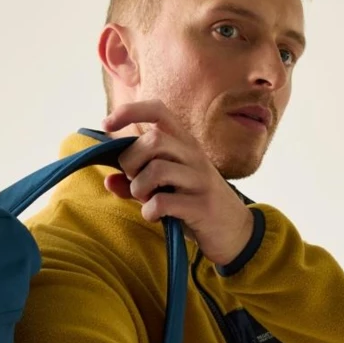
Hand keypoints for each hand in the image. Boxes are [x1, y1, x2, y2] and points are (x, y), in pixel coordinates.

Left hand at [101, 99, 254, 266]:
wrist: (237, 232)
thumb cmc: (196, 205)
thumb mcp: (168, 188)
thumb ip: (138, 182)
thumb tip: (108, 181)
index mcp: (185, 144)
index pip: (159, 110)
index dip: (130, 110)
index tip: (107, 124)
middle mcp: (194, 156)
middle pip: (153, 140)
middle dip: (131, 161)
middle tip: (133, 181)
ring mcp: (200, 180)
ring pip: (156, 169)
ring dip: (138, 188)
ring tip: (144, 200)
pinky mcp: (202, 206)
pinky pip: (163, 202)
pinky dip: (149, 211)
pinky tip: (154, 216)